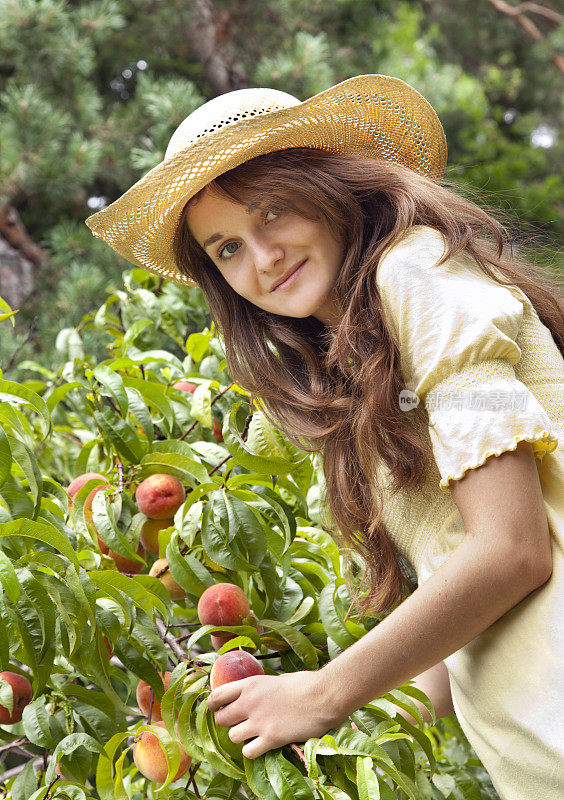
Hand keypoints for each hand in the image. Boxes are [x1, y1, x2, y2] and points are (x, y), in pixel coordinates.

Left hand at [206, 669, 346, 758]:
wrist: (324, 695)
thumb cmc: (306, 684)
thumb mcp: (278, 679)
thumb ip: (263, 689)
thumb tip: (258, 694)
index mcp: (251, 684)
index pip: (217, 696)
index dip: (214, 705)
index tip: (218, 709)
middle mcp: (250, 702)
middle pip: (221, 719)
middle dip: (228, 723)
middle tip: (241, 724)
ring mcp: (259, 721)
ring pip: (232, 737)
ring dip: (241, 738)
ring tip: (254, 736)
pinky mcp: (271, 738)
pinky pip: (248, 752)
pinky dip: (252, 751)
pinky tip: (262, 746)